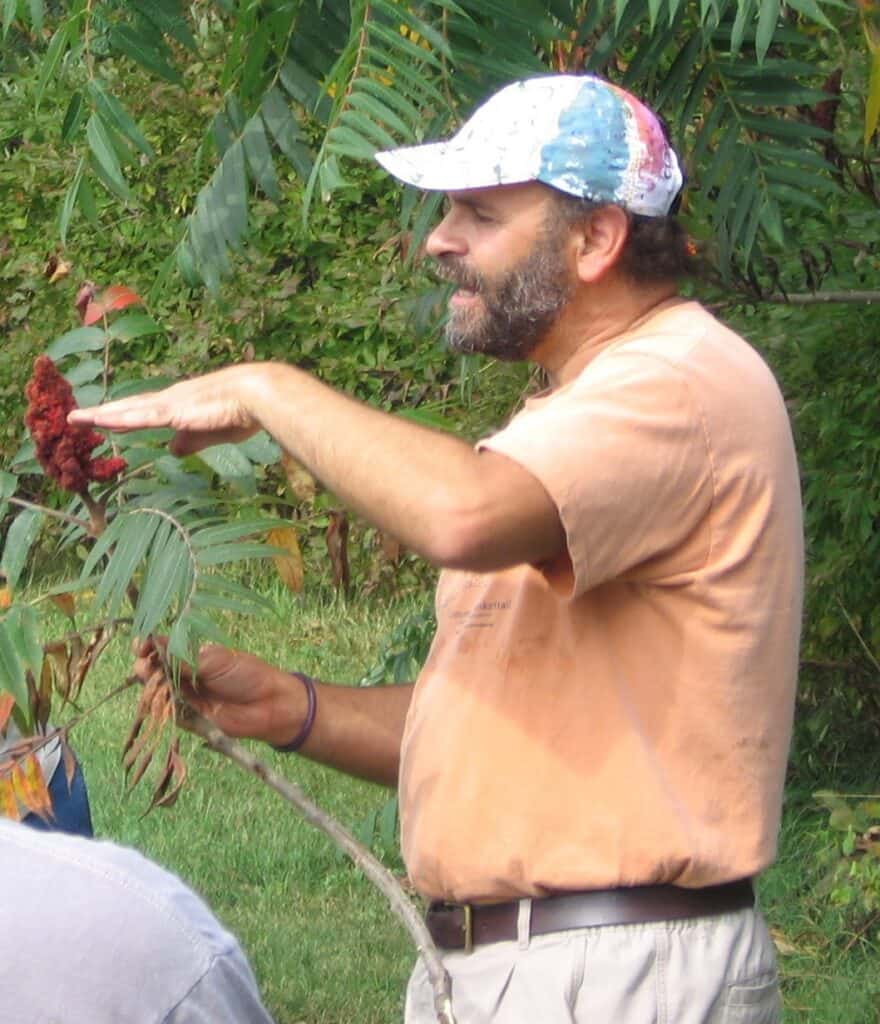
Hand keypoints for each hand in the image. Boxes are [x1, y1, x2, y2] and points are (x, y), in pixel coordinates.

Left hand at [68, 364, 272, 455]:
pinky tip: (99, 421)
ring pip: (127, 410)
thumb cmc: (243, 411)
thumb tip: (171, 451)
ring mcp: (169, 404)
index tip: (106, 420)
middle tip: (78, 417)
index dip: (126, 415)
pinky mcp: (172, 411)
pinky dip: (117, 418)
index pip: (148, 410)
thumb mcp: (213, 432)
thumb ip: (191, 441)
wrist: (257, 395)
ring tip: (75, 419)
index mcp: (182, 404)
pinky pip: (138, 416)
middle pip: (130, 407)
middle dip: (104, 413)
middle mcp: (171, 399)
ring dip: (100, 415)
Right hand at [134, 638, 309, 745]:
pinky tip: (156, 697)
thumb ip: (182, 658)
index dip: (148, 646)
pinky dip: (159, 705)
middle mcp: (185, 675)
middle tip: (145, 664)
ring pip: (157, 691)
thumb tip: (154, 644)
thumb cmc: (246, 675)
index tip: (140, 644)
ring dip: (149, 685)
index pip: (162, 649)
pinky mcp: (188, 718)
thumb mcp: (213, 661)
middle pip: (154, 670)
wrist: (268, 704)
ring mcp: (185, 696)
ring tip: (148, 677)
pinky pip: (167, 711)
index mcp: (192, 656)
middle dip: (144, 665)